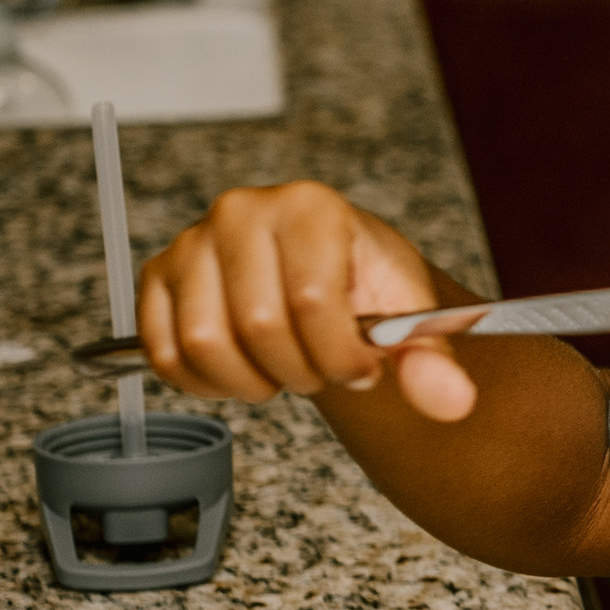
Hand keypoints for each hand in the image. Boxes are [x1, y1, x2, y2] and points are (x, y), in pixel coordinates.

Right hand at [137, 182, 480, 419]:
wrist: (329, 271)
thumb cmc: (364, 283)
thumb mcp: (410, 317)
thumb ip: (432, 359)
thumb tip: (450, 401)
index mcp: (310, 208)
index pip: (313, 300)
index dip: (341, 356)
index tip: (361, 367)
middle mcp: (242, 212)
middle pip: (258, 325)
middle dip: (300, 370)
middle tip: (322, 369)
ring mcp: (192, 243)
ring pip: (204, 344)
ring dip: (252, 381)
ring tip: (284, 370)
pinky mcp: (159, 277)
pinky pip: (166, 354)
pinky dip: (206, 384)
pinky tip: (243, 374)